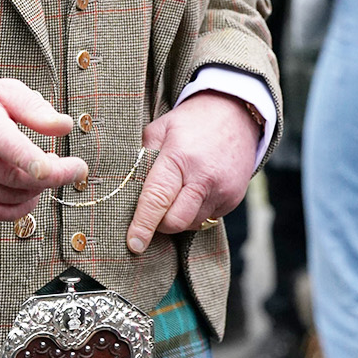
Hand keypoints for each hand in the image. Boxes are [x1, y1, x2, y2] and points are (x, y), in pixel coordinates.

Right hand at [0, 78, 87, 221]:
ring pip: (14, 197)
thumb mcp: (3, 92)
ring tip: (44, 167)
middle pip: (16, 177)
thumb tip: (64, 126)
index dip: (27, 157)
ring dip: (39, 187)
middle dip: (54, 175)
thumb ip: (35, 107)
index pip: (2, 141)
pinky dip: (25, 204)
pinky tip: (31, 188)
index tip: (50, 167)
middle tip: (73, 166)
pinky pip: (3, 213)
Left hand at [126, 92, 259, 253]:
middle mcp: (203, 178)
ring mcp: (222, 191)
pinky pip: (207, 218)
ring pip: (191, 224)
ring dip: (177, 217)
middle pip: (175, 222)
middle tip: (152, 211)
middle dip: (159, 224)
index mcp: (179, 157)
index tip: (134, 244)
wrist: (236, 113)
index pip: (157, 199)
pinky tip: (193, 191)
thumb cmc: (191, 121)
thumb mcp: (160, 128)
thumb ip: (141, 157)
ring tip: (176, 193)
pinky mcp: (233, 199)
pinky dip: (194, 212)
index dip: (143, 224)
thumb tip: (121, 186)